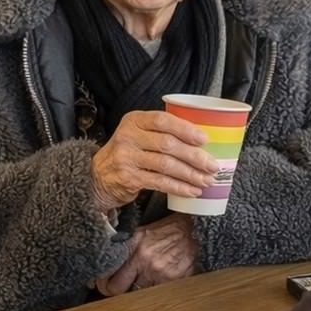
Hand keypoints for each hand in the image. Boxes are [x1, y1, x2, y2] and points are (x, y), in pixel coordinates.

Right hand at [90, 110, 217, 213]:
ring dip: (190, 174)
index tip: (204, 139)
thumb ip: (161, 132)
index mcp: (134, 120)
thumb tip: (201, 141)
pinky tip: (192, 190)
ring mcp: (126, 158)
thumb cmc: (128, 152)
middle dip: (194, 156)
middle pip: (167, 144)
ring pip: (166, 165)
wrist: (98, 176)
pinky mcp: (128, 178)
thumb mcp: (138, 134)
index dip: (185, 129)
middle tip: (212, 165)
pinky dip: (179, 187)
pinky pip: (159, 183)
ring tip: (206, 180)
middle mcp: (128, 137)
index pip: (163, 121)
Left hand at [96, 214, 199, 295]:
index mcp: (135, 245)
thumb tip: (108, 268)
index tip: (102, 285)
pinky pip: (158, 295)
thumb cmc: (168, 230)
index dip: (103, 284)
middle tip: (117, 291)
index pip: (109, 275)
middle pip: (118, 290)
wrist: (195, 228)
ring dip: (138, 292)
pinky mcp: (175, 280)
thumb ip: (126, 249)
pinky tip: (157, 284)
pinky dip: (155, 292)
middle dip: (116, 292)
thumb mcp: (143, 232)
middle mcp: (145, 259)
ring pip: (138, 295)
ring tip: (141, 284)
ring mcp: (160, 272)